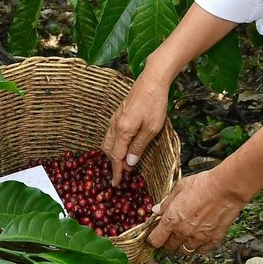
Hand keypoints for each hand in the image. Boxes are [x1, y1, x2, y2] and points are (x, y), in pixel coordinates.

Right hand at [102, 67, 169, 184]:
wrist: (152, 80)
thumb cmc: (155, 104)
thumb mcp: (151, 128)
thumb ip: (139, 146)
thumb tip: (129, 161)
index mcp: (123, 130)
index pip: (116, 156)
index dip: (117, 171)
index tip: (117, 183)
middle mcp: (115, 124)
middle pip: (108, 149)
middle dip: (113, 163)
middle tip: (121, 174)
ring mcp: (116, 117)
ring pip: (108, 140)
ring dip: (112, 153)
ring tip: (122, 161)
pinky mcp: (120, 113)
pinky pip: (111, 133)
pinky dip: (114, 143)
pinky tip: (123, 144)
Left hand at [147, 169, 244, 254]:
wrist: (226, 188)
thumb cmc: (203, 184)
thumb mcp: (180, 187)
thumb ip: (167, 202)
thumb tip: (156, 210)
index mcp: (172, 220)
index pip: (156, 240)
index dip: (153, 239)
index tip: (154, 235)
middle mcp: (183, 232)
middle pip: (169, 247)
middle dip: (167, 240)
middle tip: (170, 231)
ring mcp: (198, 238)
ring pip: (185, 251)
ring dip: (182, 244)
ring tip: (185, 234)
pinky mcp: (212, 240)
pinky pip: (201, 250)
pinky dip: (199, 246)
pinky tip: (199, 236)